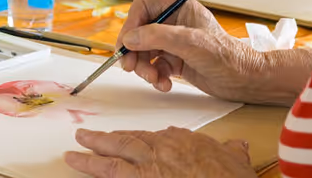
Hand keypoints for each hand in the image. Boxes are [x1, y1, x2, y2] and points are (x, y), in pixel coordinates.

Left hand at [65, 127, 254, 177]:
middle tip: (85, 138)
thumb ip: (231, 151)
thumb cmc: (231, 175)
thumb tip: (238, 146)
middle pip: (127, 141)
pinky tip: (81, 168)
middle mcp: (161, 148)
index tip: (131, 142)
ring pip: (114, 155)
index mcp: (181, 140)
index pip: (154, 137)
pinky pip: (113, 174)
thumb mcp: (235, 158)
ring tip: (73, 153)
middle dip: (105, 140)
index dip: (140, 141)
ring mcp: (150, 165)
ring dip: (91, 154)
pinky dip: (96, 170)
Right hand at [117, 0, 268, 102]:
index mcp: (179, 8)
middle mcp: (174, 23)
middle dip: (134, 51)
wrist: (244, 81)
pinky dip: (155, 77)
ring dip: (144, 68)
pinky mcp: (176, 62)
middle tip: (129, 67)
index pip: (143, 7)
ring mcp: (174, 43)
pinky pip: (154, 67)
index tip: (127, 43)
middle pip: (139, 31)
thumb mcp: (189, 42)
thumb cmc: (225, 55)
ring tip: (154, 79)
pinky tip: (165, 84)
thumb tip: (130, 38)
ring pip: (144, 52)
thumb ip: (157, 37)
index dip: (131, 23)